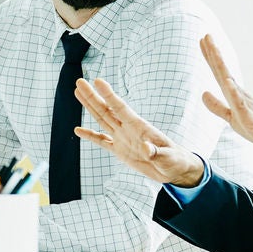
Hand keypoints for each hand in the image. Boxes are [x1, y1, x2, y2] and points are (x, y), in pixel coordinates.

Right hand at [74, 77, 205, 186]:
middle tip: (79, 81)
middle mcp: (128, 129)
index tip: (97, 81)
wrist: (174, 170)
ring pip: (102, 119)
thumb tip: (146, 148)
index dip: (109, 94)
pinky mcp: (120, 151)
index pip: (120, 108)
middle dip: (92, 96)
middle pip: (106, 110)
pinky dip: (90, 136)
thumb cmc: (175, 160)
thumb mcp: (167, 157)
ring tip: (78, 93)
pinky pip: (102, 141)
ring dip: (90, 107)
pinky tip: (78, 130)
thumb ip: (156, 152)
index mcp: (139, 127)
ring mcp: (122, 138)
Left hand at [200, 35, 252, 158]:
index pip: (219, 72)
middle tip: (206, 35)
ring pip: (230, 82)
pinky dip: (233, 93)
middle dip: (214, 53)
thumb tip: (203, 93)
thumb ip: (217, 106)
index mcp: (234, 94)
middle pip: (223, 71)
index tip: (202, 40)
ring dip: (222, 66)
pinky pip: (240, 104)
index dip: (210, 57)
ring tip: (215, 50)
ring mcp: (245, 104)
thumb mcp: (231, 117)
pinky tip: (227, 82)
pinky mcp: (250, 117)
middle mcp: (240, 94)